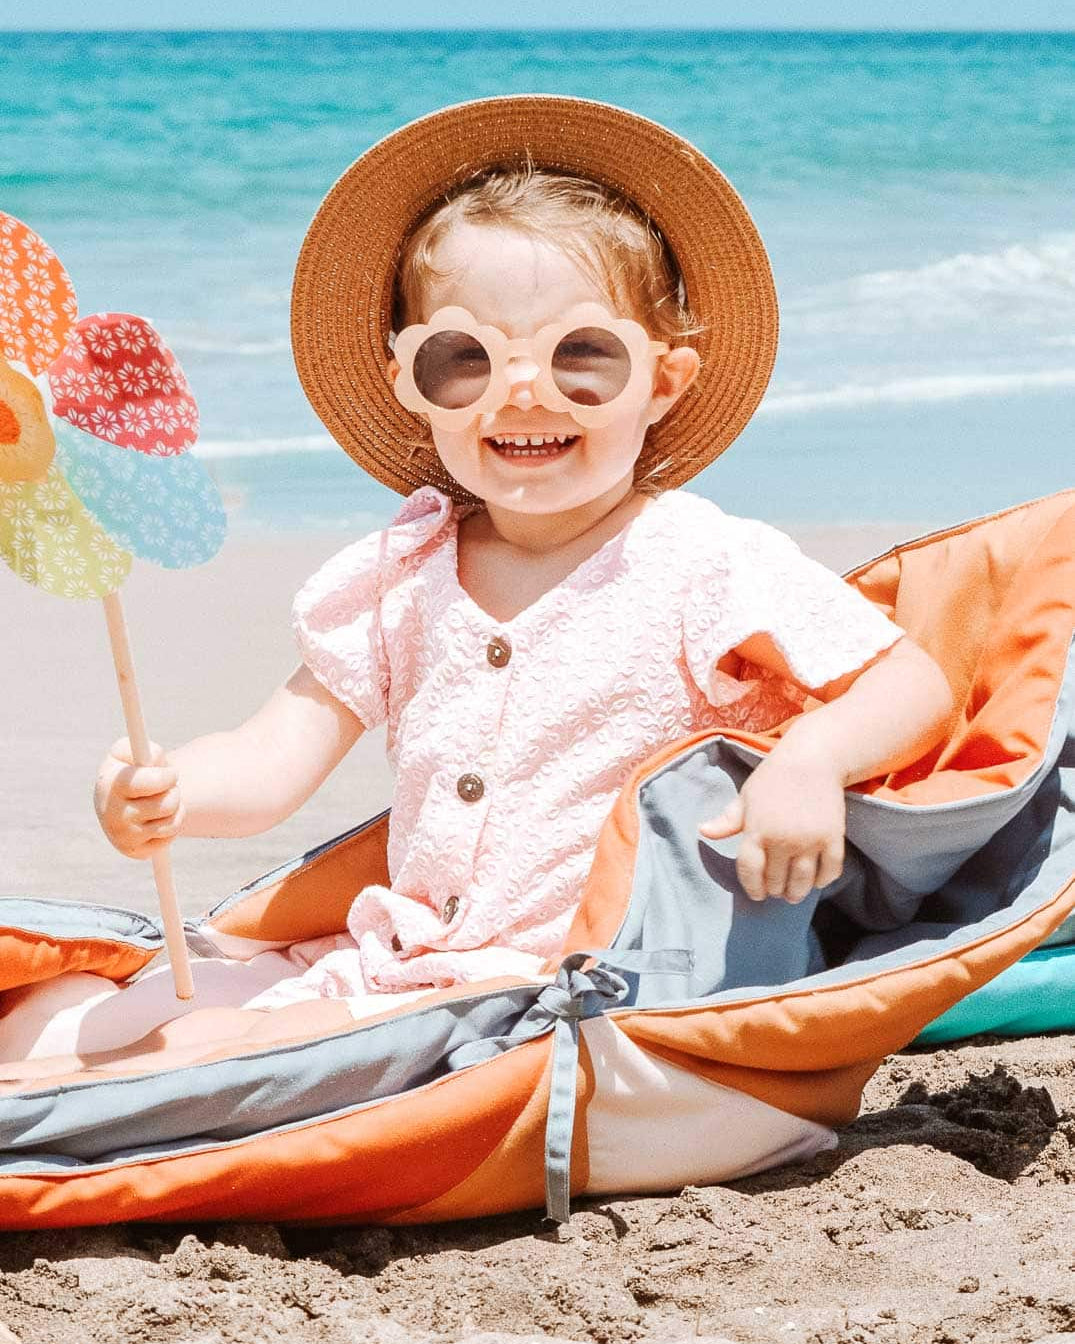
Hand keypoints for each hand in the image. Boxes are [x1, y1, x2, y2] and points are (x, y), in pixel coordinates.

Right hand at [93, 737, 184, 860]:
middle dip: (174, 792)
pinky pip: (170, 837)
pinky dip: (172, 825)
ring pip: (172, 822)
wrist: (117, 800)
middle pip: (167, 804)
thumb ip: (143, 746)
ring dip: (176, 808)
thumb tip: (155, 759)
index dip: (167, 777)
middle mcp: (111, 814)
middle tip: (167, 788)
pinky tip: (159, 818)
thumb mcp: (129, 750)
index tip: (172, 773)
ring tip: (164, 801)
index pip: (147, 783)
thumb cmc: (129, 769)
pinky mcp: (135, 852)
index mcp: (109, 785)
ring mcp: (122, 836)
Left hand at [698, 752, 845, 902]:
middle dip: (773, 889)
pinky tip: (816, 881)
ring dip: (796, 892)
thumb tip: (702, 831)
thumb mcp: (745, 797)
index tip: (756, 894)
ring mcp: (809, 840)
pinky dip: (822, 881)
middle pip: (775, 880)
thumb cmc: (773, 778)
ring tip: (793, 894)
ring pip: (802, 882)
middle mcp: (782, 839)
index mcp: (756, 830)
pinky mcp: (832, 838)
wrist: (812, 760)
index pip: (749, 870)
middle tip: (775, 891)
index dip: (752, 887)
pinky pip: (829, 870)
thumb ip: (727, 820)